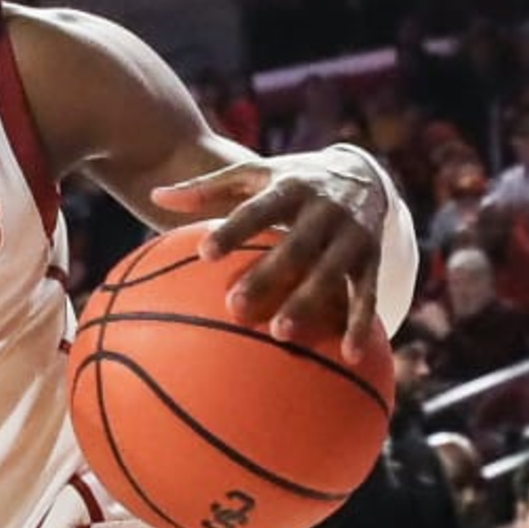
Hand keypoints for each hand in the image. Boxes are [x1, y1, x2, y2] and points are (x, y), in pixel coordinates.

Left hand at [155, 149, 393, 359]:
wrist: (363, 171)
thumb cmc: (290, 179)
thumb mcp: (252, 173)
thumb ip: (206, 188)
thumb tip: (155, 198)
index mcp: (289, 188)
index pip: (256, 210)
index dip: (233, 231)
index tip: (205, 253)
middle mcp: (324, 209)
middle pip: (294, 246)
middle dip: (267, 276)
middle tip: (234, 306)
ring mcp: (351, 234)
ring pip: (331, 272)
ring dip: (308, 302)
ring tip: (280, 334)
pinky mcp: (372, 257)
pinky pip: (368, 292)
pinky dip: (361, 323)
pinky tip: (350, 356)